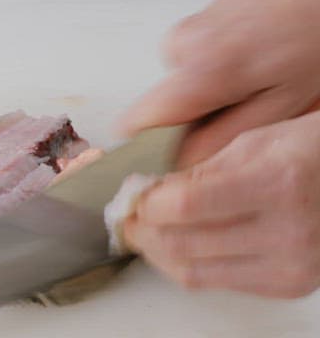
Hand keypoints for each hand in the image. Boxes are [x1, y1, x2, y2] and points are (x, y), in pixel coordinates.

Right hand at [116, 0, 319, 167]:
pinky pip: (193, 62)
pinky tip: (252, 61)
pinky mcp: (197, 20)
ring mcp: (187, 28)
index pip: (134, 124)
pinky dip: (218, 69)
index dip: (147, 148)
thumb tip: (180, 162)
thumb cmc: (316, 31)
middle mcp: (182, 46)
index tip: (165, 159)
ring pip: (180, 85)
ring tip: (255, 80)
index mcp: (199, 73)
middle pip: (161, 107)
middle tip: (241, 110)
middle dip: (194, 119)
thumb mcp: (280, 105)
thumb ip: (222, 139)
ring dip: (211, 93)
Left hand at [123, 112, 319, 297]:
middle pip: (182, 243)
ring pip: (192, 272)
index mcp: (278, 182)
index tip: (132, 195)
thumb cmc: (314, 151)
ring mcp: (291, 265)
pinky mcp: (289, 285)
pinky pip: (216, 283)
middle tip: (127, 216)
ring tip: (143, 233)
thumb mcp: (257, 141)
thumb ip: (202, 169)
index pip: (185, 206)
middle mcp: (287, 231)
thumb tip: (152, 192)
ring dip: (156, 252)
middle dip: (142, 230)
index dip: (146, 204)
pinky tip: (176, 246)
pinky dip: (186, 265)